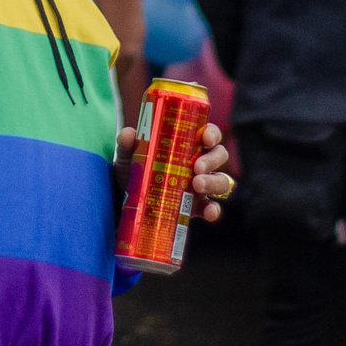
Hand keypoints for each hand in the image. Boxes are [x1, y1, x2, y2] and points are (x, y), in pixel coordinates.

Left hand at [116, 121, 232, 222]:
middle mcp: (198, 164)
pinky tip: (208, 212)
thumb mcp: (128, 158)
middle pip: (219, 156)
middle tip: (197, 167)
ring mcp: (199, 187)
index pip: (207, 135)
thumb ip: (127, 145)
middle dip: (212, 159)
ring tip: (197, 185)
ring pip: (221, 180)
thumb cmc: (132, 173)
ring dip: (214, 182)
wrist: (123, 204)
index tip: (206, 138)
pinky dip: (214, 210)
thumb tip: (129, 134)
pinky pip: (212, 209)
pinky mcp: (195, 209)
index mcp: (187, 146)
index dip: (212, 134)